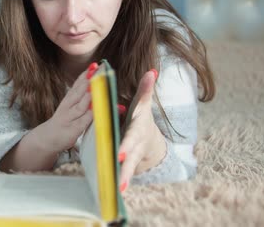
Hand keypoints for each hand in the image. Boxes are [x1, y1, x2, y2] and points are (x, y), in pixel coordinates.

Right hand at [36, 63, 97, 152]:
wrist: (46, 139)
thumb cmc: (65, 122)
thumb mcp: (72, 108)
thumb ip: (87, 100)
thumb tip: (103, 90)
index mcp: (69, 99)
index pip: (78, 84)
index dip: (86, 74)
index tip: (95, 65)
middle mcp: (68, 106)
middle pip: (79, 92)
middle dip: (89, 81)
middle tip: (98, 72)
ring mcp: (69, 118)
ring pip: (80, 106)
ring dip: (88, 97)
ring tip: (95, 89)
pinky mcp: (72, 130)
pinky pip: (82, 122)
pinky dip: (90, 116)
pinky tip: (96, 111)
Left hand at [117, 69, 166, 193]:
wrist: (149, 136)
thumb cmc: (141, 118)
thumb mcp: (144, 104)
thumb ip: (146, 89)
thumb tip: (152, 72)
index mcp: (138, 129)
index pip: (132, 137)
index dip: (127, 145)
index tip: (120, 153)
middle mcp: (137, 145)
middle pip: (131, 157)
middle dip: (124, 165)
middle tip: (117, 174)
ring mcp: (134, 157)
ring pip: (128, 169)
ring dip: (121, 178)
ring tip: (114, 189)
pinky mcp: (128, 165)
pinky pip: (122, 174)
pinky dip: (118, 182)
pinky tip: (111, 192)